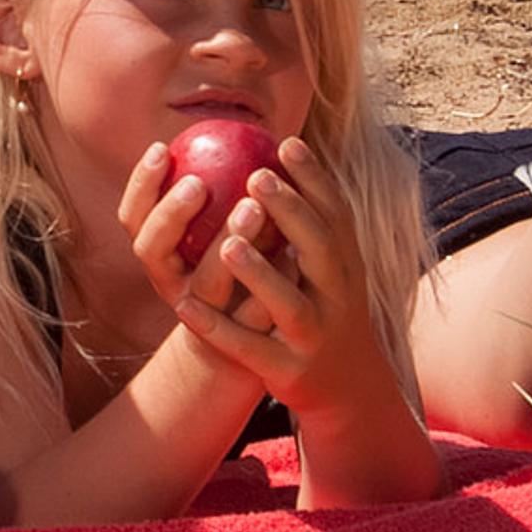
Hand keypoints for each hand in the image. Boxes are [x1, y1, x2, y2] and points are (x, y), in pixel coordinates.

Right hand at [118, 142, 275, 330]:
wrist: (244, 343)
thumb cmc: (231, 266)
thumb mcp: (214, 226)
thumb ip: (216, 189)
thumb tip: (231, 124)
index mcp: (156, 251)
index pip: (133, 214)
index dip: (141, 184)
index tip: (163, 148)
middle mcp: (168, 282)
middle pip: (150, 248)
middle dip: (169, 214)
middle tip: (197, 182)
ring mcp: (199, 316)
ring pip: (201, 283)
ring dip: (222, 245)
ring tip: (252, 208)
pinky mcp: (235, 339)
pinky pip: (249, 307)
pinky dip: (269, 277)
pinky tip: (291, 247)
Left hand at [165, 137, 384, 412]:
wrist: (347, 388)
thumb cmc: (327, 309)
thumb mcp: (332, 267)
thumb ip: (312, 221)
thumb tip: (280, 152)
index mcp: (347, 267)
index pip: (337, 216)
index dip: (316, 179)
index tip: (286, 143)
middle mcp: (338, 298)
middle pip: (319, 250)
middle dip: (292, 213)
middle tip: (256, 175)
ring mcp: (313, 337)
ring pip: (287, 303)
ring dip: (259, 273)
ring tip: (228, 243)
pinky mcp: (287, 371)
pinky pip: (247, 348)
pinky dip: (217, 329)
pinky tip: (184, 307)